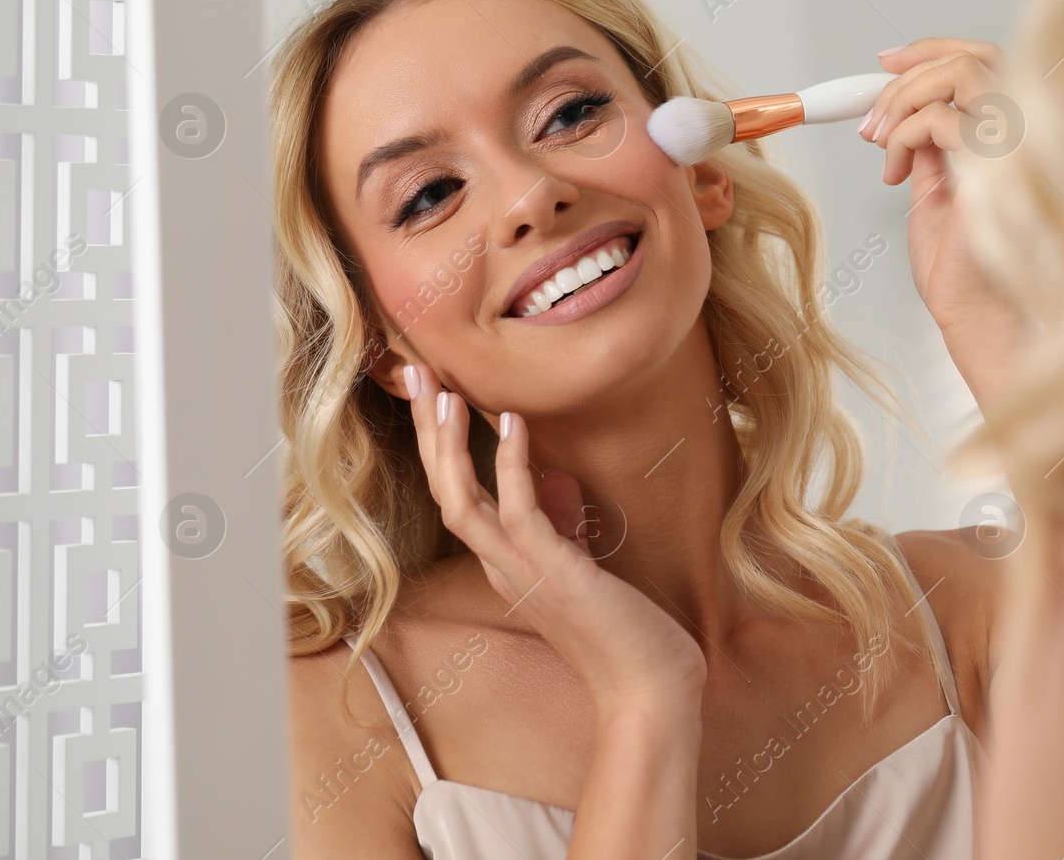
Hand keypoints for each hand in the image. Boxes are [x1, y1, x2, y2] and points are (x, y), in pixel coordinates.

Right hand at [403, 365, 707, 715]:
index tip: (437, 392)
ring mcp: (521, 571)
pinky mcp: (551, 572)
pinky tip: (513, 423)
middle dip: (428, 431)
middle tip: (416, 374)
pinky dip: (511, 465)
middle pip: (444, 489)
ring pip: (461, 500)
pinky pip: (517, 511)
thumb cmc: (625, 630)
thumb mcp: (587, 565)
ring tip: (443, 392)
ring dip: (447, 445)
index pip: (459, 492)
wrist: (648, 689)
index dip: (442, 443)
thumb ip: (563, 524)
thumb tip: (554, 477)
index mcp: (505, 561)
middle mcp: (501, 564)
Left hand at [857, 38, 1023, 407]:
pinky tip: (894, 173)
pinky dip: (903, 137)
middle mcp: (1024, 130)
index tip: (886, 62)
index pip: (983, 61)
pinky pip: (940, 119)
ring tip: (879, 141)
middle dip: (912, 72)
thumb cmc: (961, 267)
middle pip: (974, 57)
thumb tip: (905, 108)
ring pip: (960, 74)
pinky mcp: (999, 164)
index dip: (932, 51)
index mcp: (1011, 133)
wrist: (973, 313)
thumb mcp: (936, 184)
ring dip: (904, 100)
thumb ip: (930, 142)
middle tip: (872, 108)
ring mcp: (1018, 142)